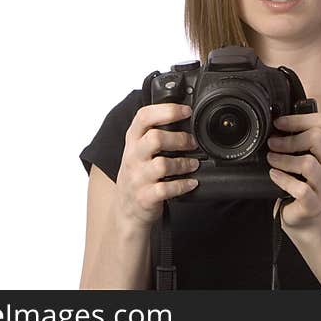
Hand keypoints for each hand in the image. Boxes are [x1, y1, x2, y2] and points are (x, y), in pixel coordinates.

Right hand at [116, 103, 199, 229]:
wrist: (126, 210)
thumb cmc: (138, 174)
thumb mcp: (139, 150)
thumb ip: (154, 133)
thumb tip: (183, 115)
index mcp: (133, 140)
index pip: (144, 116)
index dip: (167, 110)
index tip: (186, 111)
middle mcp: (133, 157)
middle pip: (154, 138)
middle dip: (179, 139)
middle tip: (192, 143)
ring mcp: (137, 178)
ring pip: (162, 164)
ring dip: (183, 163)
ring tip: (193, 164)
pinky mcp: (145, 197)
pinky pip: (166, 188)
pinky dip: (183, 185)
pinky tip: (191, 182)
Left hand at [266, 111, 320, 228]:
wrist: (303, 213)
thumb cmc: (302, 178)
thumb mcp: (306, 153)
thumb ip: (301, 136)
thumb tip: (280, 119)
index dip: (299, 119)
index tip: (279, 123)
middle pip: (318, 138)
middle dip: (290, 139)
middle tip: (273, 143)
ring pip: (308, 163)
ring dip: (284, 159)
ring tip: (272, 159)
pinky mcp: (316, 204)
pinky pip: (300, 188)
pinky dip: (283, 179)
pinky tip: (274, 175)